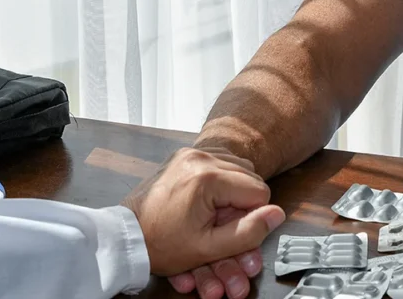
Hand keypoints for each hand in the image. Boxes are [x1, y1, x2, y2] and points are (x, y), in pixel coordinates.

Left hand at [163, 149, 269, 298]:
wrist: (125, 237)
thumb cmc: (161, 244)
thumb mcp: (208, 249)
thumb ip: (248, 233)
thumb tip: (277, 215)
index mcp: (207, 178)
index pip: (259, 192)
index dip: (249, 216)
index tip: (228, 230)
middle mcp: (200, 157)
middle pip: (250, 177)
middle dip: (240, 203)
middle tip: (219, 224)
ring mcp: (190, 153)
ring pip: (238, 168)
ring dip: (232, 191)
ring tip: (212, 213)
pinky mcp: (184, 155)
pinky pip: (220, 162)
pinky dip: (220, 181)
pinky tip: (207, 200)